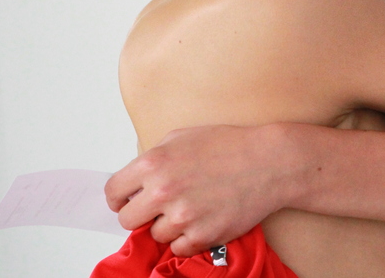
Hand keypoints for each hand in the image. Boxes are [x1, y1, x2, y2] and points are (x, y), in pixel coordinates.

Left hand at [105, 124, 285, 255]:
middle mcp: (164, 190)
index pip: (113, 192)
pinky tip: (203, 219)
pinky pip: (179, 248)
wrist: (270, 162)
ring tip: (193, 208)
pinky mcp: (203, 235)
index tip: (126, 202)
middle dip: (142, 214)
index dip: (119, 198)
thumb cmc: (230, 146)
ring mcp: (183, 216)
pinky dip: (189, 238)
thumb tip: (135, 182)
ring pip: (156, 235)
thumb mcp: (183, 137)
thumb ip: (153, 158)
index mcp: (154, 163)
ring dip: (170, 225)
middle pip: (128, 220)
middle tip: (161, 207)